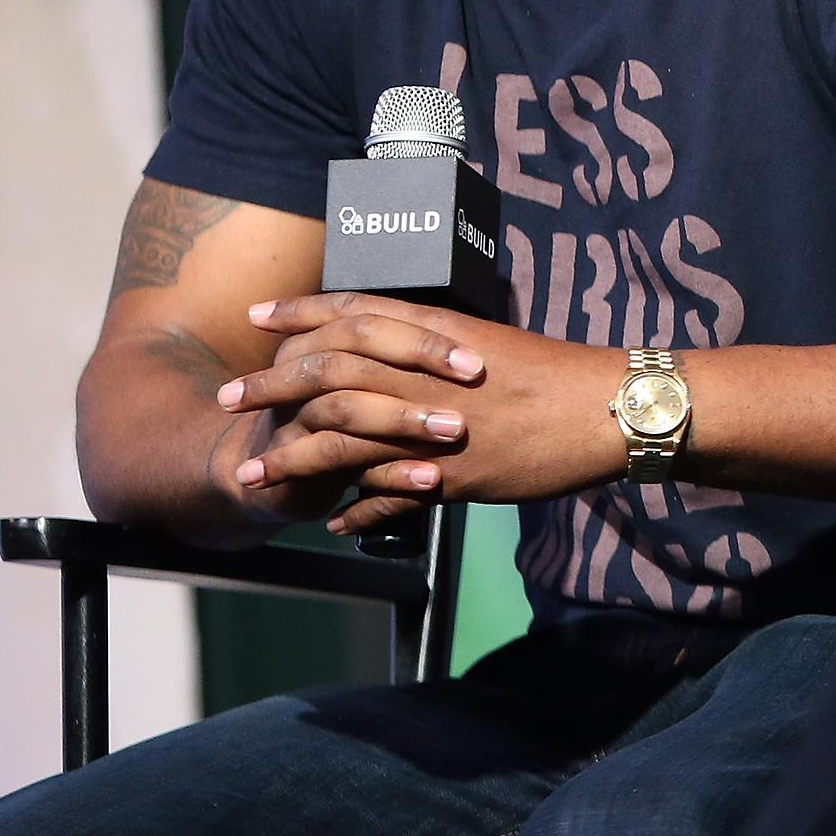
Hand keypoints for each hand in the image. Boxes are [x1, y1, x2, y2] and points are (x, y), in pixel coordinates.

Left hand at [221, 294, 622, 533]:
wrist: (606, 410)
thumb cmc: (560, 376)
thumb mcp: (494, 345)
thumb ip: (443, 349)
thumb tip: (406, 350)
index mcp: (437, 334)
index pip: (353, 313)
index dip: (300, 313)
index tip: (259, 317)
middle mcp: (425, 375)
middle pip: (328, 373)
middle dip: (272, 387)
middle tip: (229, 399)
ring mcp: (434, 427)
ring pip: (342, 438)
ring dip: (293, 458)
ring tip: (256, 474)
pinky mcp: (452, 475)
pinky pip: (386, 495)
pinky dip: (353, 510)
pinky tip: (331, 522)